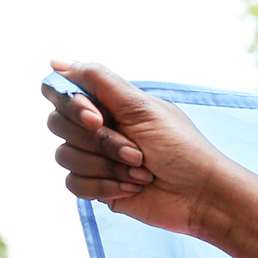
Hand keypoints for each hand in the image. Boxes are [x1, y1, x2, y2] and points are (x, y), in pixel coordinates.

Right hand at [45, 61, 232, 237]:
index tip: (96, 118)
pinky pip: (73, 184)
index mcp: (108, 103)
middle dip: (100, 142)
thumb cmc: (182, 149)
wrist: (201, 196)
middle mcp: (98, 127)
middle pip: (58, 125)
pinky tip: (133, 188)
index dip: (70, 105)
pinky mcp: (98, 186)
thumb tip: (56, 62)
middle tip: (137, 152)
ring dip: (107, 166)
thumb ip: (99, 80)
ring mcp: (95, 157)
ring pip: (65, 156)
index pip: (60, 92)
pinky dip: (104, 187)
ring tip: (142, 172)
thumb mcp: (142, 107)